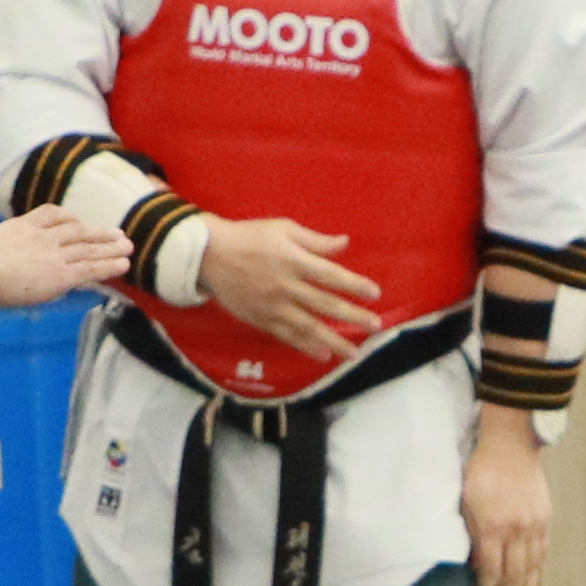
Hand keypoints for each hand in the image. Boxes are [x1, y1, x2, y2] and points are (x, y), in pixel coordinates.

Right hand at [0, 209, 126, 308]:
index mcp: (19, 226)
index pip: (51, 216)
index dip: (68, 219)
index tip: (78, 221)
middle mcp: (42, 237)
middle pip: (76, 231)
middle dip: (97, 232)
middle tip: (116, 233)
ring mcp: (53, 254)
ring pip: (89, 249)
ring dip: (110, 247)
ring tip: (128, 247)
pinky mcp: (61, 275)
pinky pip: (91, 269)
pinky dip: (109, 266)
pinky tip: (124, 266)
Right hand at [204, 212, 384, 365]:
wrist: (209, 256)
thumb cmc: (250, 237)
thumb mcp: (283, 229)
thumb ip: (315, 241)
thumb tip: (345, 243)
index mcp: (293, 260)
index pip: (331, 275)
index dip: (355, 285)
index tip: (375, 294)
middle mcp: (286, 286)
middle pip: (325, 305)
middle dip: (353, 317)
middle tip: (376, 326)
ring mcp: (273, 306)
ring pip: (308, 327)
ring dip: (334, 341)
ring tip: (354, 353)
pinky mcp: (261, 319)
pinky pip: (287, 336)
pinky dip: (305, 347)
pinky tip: (323, 355)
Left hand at [459, 410, 552, 585]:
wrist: (511, 444)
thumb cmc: (481, 470)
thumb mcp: (467, 502)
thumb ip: (473, 536)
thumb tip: (480, 567)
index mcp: (493, 527)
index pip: (491, 571)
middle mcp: (516, 530)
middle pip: (515, 575)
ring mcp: (533, 525)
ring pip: (532, 567)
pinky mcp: (544, 518)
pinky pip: (542, 552)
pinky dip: (539, 572)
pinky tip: (536, 585)